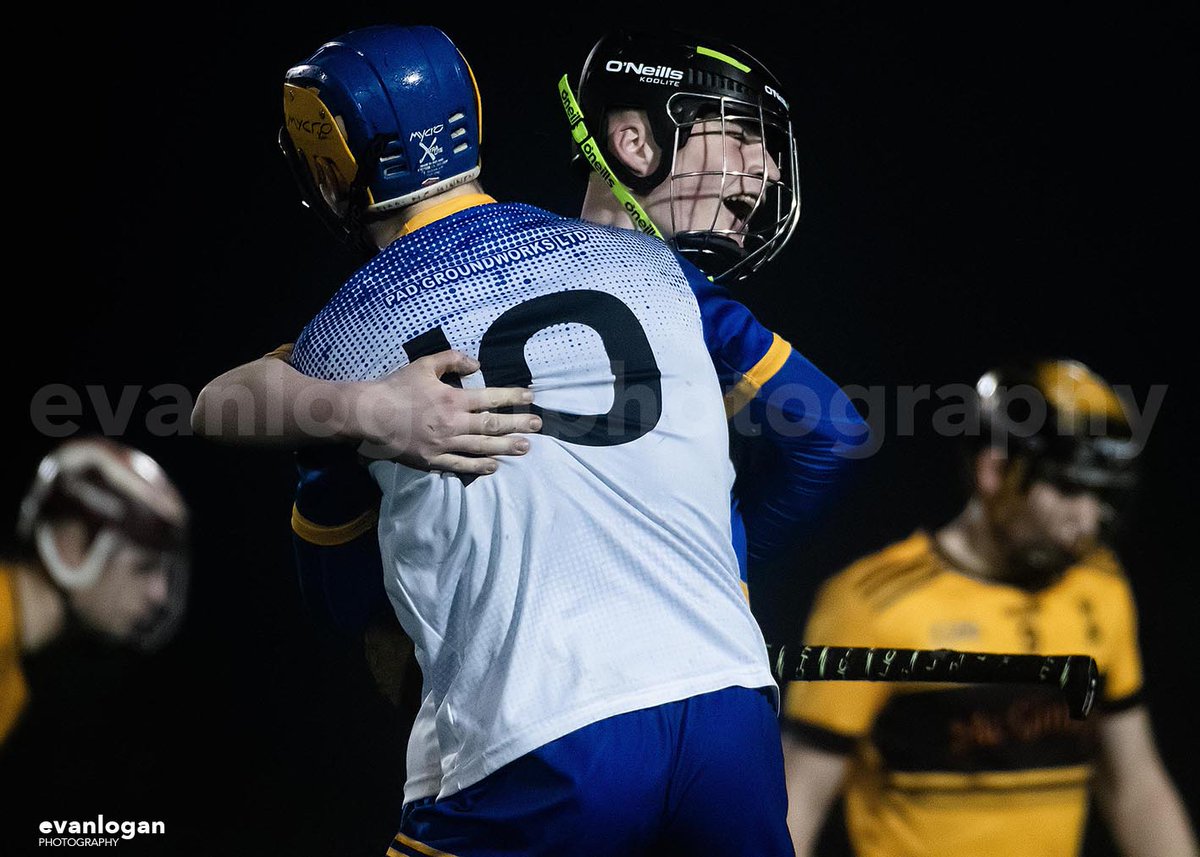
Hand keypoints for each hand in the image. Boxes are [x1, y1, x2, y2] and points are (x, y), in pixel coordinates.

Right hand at [343, 350, 540, 474]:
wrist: (368, 415)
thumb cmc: (395, 388)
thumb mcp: (423, 365)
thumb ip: (451, 360)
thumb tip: (477, 364)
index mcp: (452, 399)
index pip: (490, 398)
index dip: (512, 397)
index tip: (530, 397)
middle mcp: (453, 423)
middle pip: (492, 425)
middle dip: (518, 424)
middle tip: (537, 425)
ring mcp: (444, 444)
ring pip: (482, 446)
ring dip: (506, 447)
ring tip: (526, 447)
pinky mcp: (433, 460)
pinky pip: (461, 465)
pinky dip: (479, 466)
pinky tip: (494, 466)